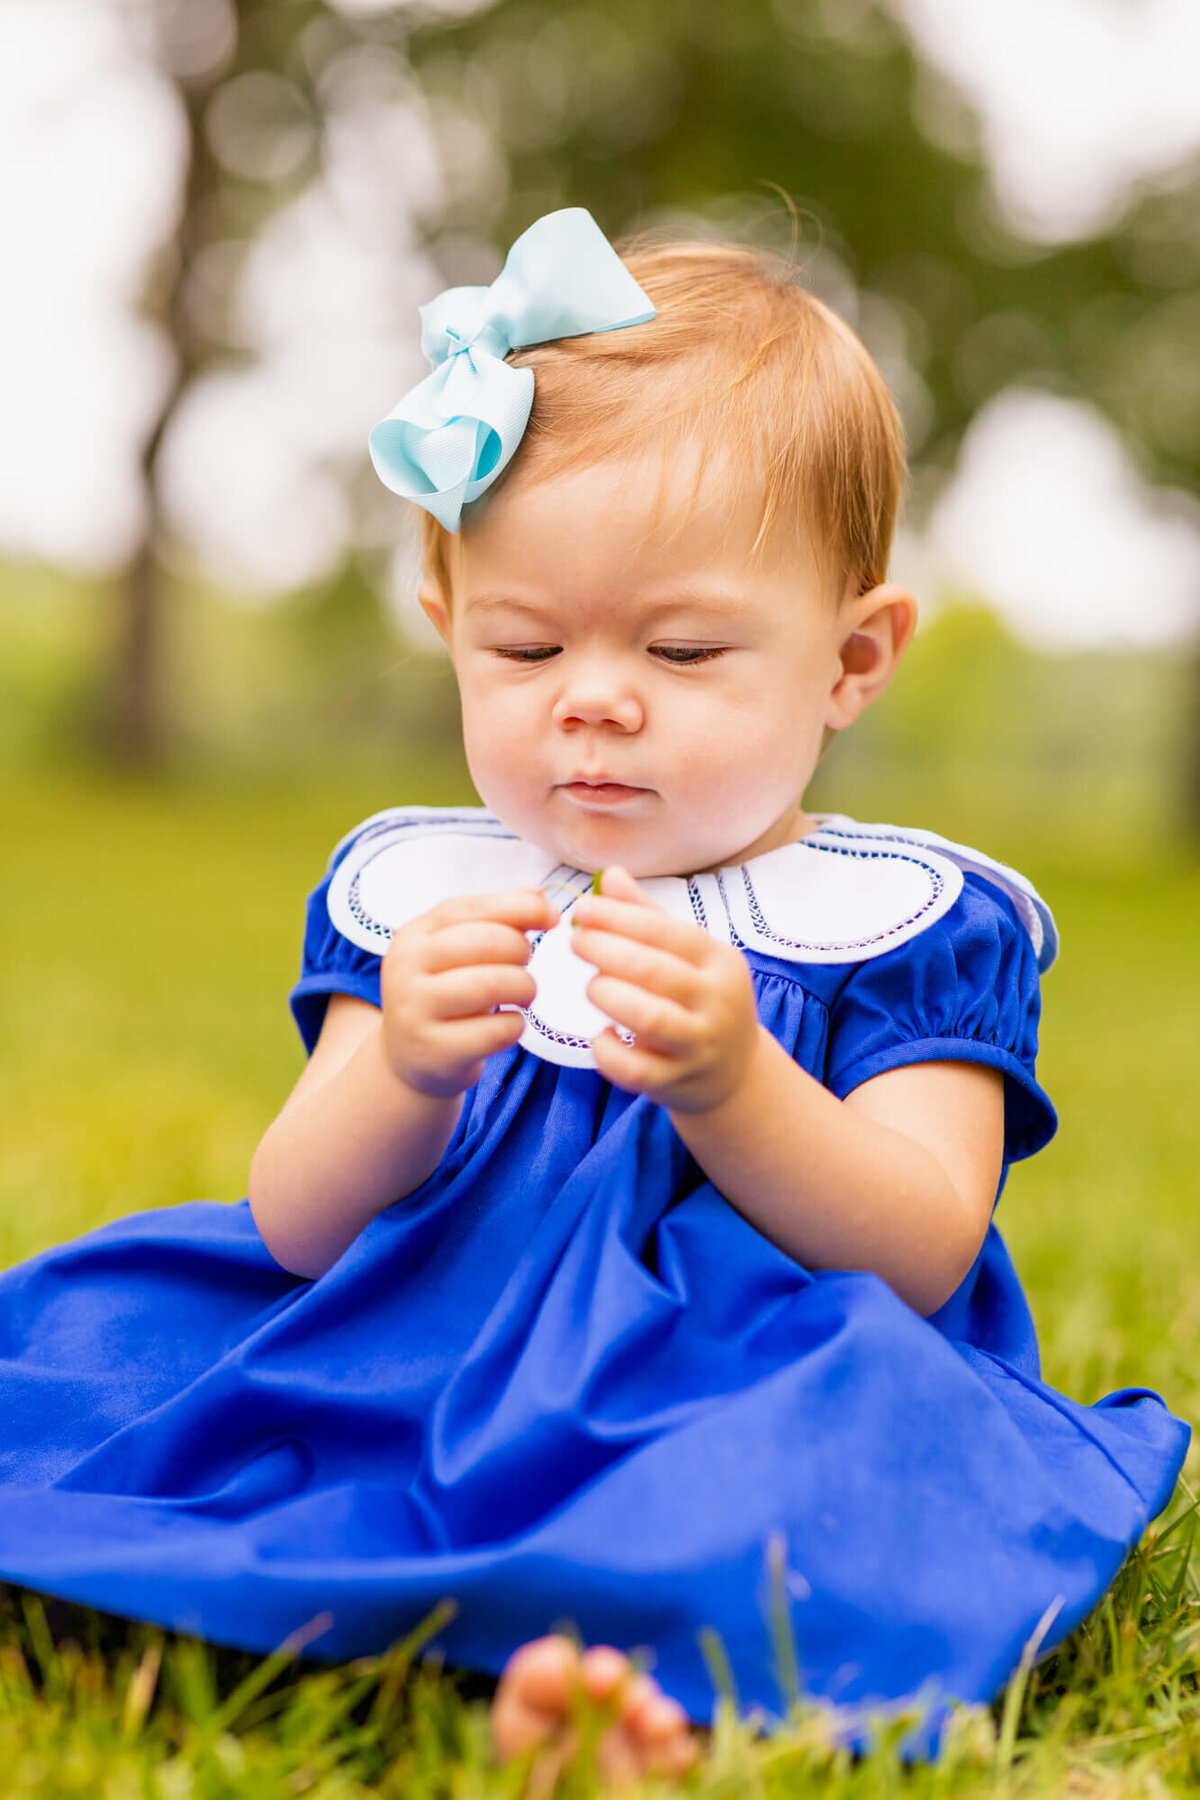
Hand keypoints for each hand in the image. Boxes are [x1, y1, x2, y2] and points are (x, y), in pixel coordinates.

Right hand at [380, 888, 557, 1098]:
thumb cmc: (445, 993)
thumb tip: (538, 894)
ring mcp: (416, 1011)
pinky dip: (516, 1025)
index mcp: (414, 935)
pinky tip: (509, 1024)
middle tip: (525, 967)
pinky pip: (496, 1030)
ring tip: (524, 995)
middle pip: (486, 942)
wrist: (409, 1059)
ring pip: (493, 985)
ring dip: (525, 987)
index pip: (468, 908)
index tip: (552, 916)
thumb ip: (495, 919)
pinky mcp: (435, 1050)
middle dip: (521, 951)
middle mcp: (405, 968)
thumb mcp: (456, 951)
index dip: (517, 906)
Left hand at [570, 866, 760, 1114]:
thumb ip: (648, 917)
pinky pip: (636, 1069)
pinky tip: (599, 1036)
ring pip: (650, 1019)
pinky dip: (609, 1053)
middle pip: (655, 970)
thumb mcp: (689, 956)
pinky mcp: (677, 1081)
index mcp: (719, 960)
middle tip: (575, 941)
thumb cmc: (701, 1000)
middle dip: (606, 951)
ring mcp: (698, 1044)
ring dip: (610, 996)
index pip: (666, 931)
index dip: (619, 917)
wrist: (734, 1072)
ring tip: (591, 986)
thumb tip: (610, 875)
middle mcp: (715, 1001)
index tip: (582, 908)